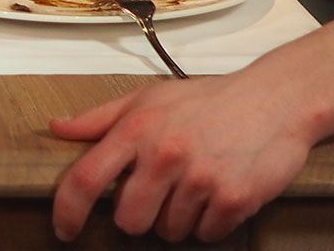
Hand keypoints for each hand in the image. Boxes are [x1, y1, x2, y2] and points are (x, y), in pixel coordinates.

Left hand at [50, 75, 316, 242]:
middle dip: (140, 217)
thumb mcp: (149, 98)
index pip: (85, 179)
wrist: (275, 100)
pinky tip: (218, 194)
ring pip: (169, 232)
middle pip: (129, 221)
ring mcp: (200, 179)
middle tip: (160, 194)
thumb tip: (58, 128)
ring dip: (179, 219)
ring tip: (195, 185)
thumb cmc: (207, 100)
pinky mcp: (234, 199)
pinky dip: (210, 223)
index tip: (65, 230)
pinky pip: (206, 235)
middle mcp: (164, 155)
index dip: (67, 211)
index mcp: (137, 130)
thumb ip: (100, 117)